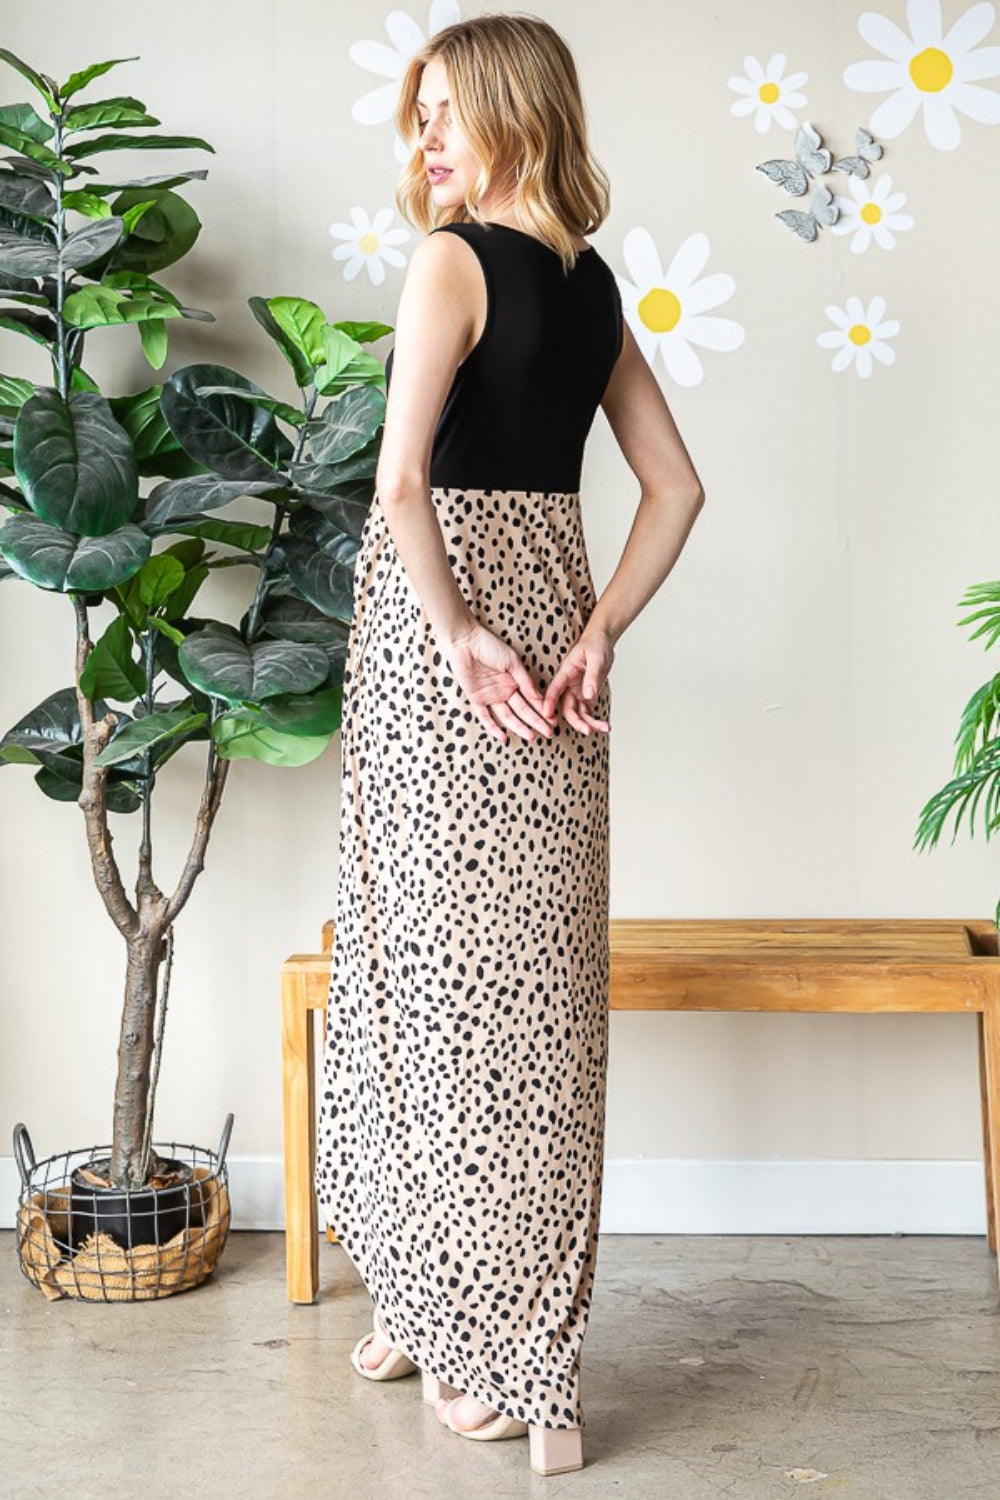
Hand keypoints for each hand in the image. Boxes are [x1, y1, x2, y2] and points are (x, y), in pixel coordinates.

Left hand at [442, 621, 554, 744]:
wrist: (466, 641)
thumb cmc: (490, 646)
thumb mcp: (512, 663)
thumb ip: (525, 681)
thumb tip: (539, 698)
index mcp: (515, 682)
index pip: (531, 700)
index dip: (542, 710)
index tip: (553, 720)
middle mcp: (504, 691)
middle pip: (522, 711)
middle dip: (536, 722)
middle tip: (548, 733)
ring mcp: (490, 696)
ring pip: (507, 717)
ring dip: (519, 727)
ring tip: (531, 737)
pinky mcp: (476, 699)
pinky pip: (484, 717)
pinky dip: (492, 728)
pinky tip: (503, 737)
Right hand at [542, 627, 613, 734]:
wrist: (601, 641)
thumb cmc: (596, 644)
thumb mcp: (596, 658)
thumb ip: (591, 677)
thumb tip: (588, 695)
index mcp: (566, 672)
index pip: (555, 689)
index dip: (549, 702)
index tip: (546, 715)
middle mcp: (569, 685)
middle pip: (567, 707)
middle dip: (576, 721)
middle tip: (587, 730)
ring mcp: (577, 691)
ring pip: (577, 713)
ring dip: (588, 723)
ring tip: (604, 728)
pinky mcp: (586, 695)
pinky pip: (587, 712)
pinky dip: (595, 720)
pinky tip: (605, 725)